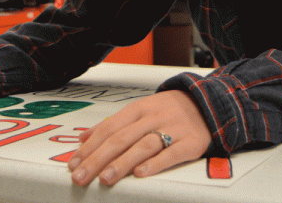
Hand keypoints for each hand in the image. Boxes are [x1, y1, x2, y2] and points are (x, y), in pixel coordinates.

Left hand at [67, 90, 210, 185]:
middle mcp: (153, 117)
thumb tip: (83, 137)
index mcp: (138, 109)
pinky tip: (141, 174)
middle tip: (81, 176)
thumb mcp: (139, 110)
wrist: (208, 103)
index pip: (108, 128)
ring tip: (105, 178)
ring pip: (143, 146)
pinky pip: (172, 154)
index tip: (73, 163)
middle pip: (121, 138)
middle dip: (98, 159)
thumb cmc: (168, 110)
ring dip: (122, 163)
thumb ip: (112, 125)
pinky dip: (155, 164)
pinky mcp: (191, 142)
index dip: (89, 147)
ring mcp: (172, 129)